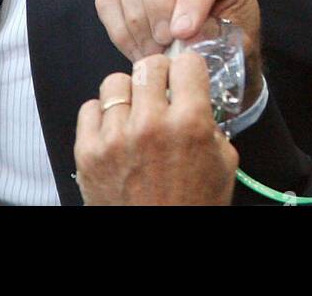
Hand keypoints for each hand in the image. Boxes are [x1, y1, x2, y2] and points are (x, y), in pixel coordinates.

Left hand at [74, 54, 237, 205]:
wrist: (160, 249)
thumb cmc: (192, 206)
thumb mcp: (223, 164)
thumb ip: (211, 123)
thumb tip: (194, 93)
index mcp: (190, 124)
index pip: (187, 63)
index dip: (187, 72)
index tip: (185, 80)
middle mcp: (151, 124)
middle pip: (148, 65)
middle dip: (158, 78)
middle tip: (160, 96)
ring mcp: (116, 137)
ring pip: (115, 82)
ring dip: (128, 97)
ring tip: (135, 118)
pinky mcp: (88, 152)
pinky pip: (89, 108)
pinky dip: (101, 118)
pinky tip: (115, 135)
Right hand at [96, 0, 263, 108]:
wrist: (214, 50)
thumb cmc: (229, 39)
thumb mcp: (236, 42)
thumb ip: (216, 39)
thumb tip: (186, 40)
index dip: (192, 1)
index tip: (182, 33)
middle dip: (158, 3)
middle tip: (164, 41)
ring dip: (136, 19)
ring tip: (153, 52)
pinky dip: (119, 29)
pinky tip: (139, 51)